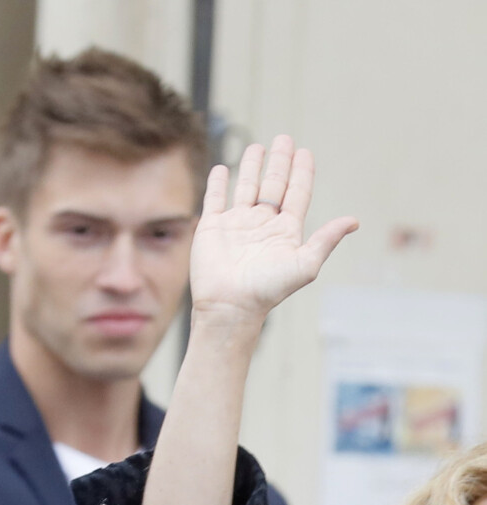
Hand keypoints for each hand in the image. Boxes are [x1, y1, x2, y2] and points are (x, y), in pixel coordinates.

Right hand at [190, 135, 357, 322]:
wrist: (230, 305)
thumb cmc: (268, 289)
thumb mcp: (304, 264)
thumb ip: (327, 240)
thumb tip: (354, 221)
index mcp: (285, 231)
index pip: (297, 194)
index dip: (302, 173)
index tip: (305, 153)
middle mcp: (262, 224)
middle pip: (273, 185)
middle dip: (279, 162)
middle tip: (284, 138)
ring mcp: (236, 224)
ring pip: (246, 188)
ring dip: (252, 167)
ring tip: (257, 147)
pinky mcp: (212, 228)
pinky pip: (215, 199)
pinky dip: (218, 184)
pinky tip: (222, 169)